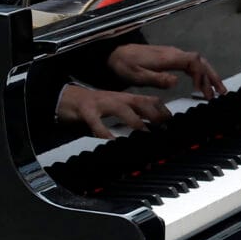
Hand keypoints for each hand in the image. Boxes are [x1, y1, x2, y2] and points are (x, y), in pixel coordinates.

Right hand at [55, 84, 171, 138]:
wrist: (67, 97)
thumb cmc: (96, 106)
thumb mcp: (117, 109)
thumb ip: (132, 117)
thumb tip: (150, 132)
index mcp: (126, 98)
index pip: (150, 100)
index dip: (163, 110)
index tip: (172, 123)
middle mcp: (117, 98)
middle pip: (140, 101)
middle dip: (154, 113)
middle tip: (164, 128)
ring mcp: (102, 103)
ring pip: (121, 108)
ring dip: (134, 121)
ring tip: (143, 133)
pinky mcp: (86, 111)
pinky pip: (96, 122)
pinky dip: (103, 132)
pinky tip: (109, 141)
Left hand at [107, 44, 226, 98]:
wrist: (115, 53)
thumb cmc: (125, 65)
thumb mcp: (137, 75)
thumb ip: (157, 78)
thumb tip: (177, 81)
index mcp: (168, 57)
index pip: (193, 61)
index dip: (201, 75)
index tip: (201, 90)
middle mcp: (174, 54)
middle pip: (200, 61)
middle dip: (212, 76)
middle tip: (221, 93)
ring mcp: (173, 55)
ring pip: (197, 63)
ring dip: (208, 76)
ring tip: (217, 91)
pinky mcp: (171, 58)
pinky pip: (191, 65)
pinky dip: (199, 74)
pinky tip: (201, 85)